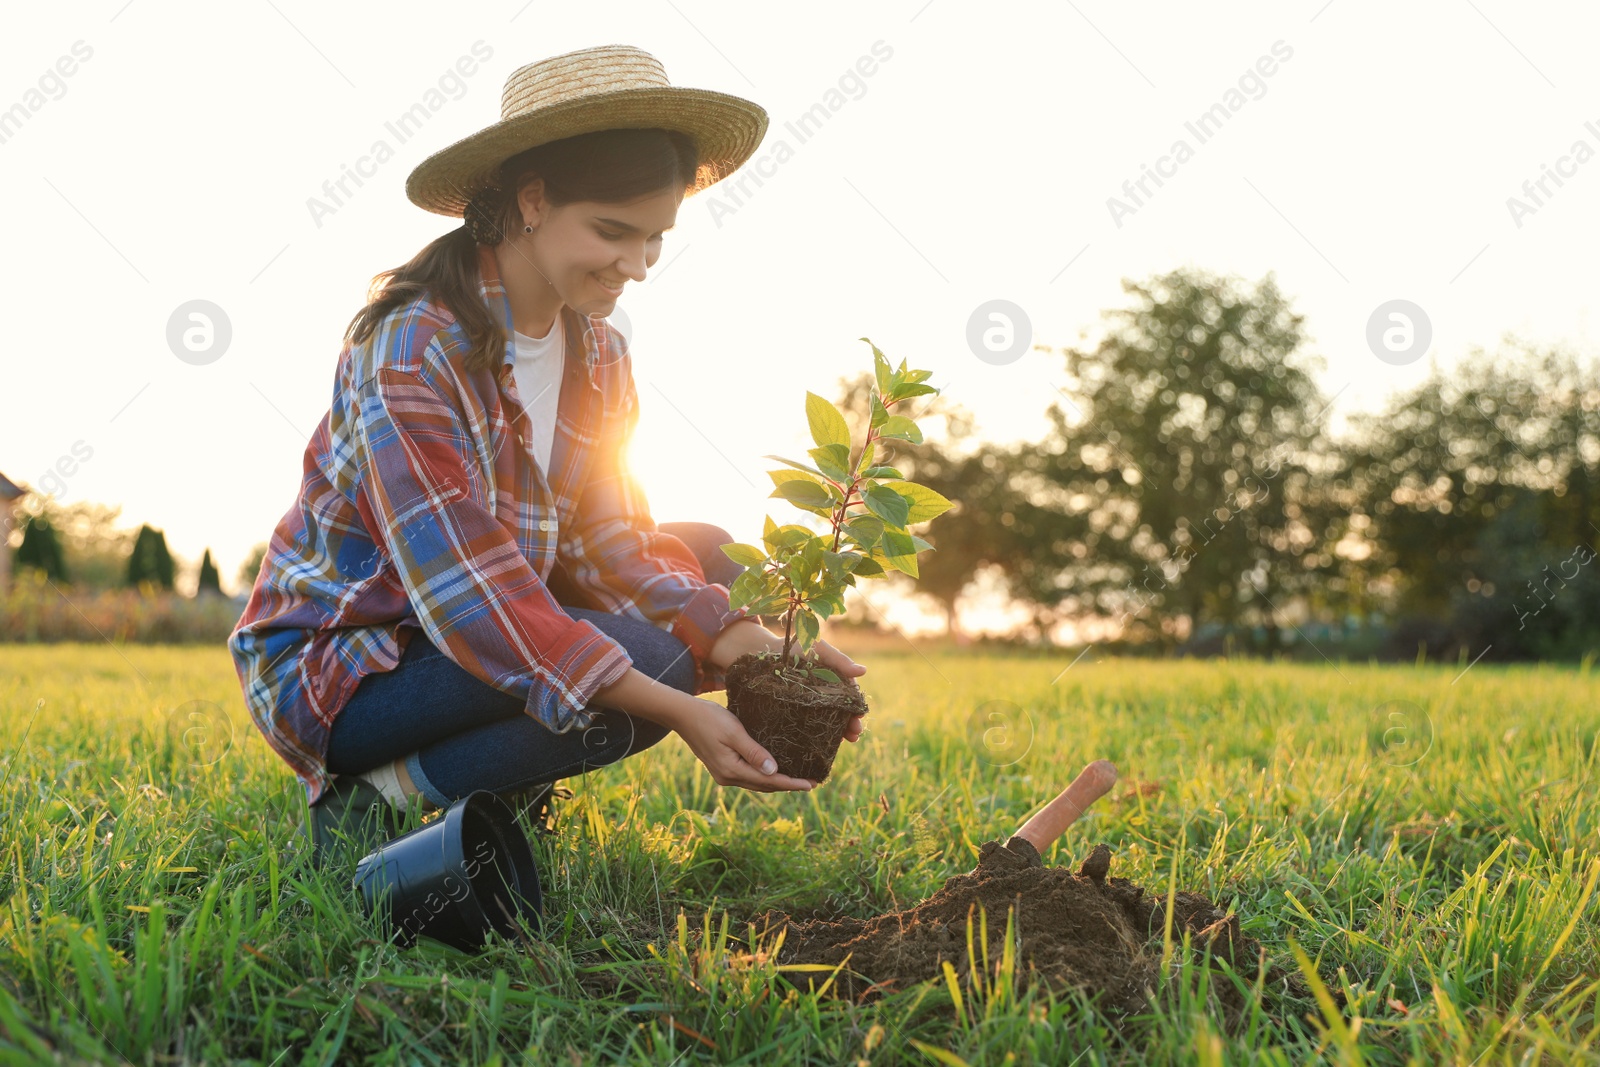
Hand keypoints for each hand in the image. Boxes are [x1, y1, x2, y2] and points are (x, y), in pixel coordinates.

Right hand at [674, 696, 816, 791]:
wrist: (683, 715)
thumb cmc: (709, 718)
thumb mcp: (734, 732)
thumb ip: (754, 752)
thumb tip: (774, 771)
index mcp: (731, 770)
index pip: (768, 781)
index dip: (791, 783)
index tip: (811, 784)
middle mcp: (727, 777)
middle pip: (764, 786)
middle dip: (788, 785)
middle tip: (812, 783)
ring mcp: (724, 774)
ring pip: (757, 783)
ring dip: (777, 782)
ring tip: (798, 780)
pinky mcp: (722, 767)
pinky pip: (749, 776)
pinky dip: (764, 776)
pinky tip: (774, 771)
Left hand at [708, 619, 868, 744]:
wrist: (762, 653)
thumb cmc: (794, 647)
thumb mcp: (818, 649)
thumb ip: (839, 659)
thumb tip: (863, 671)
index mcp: (833, 680)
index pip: (849, 697)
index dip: (856, 708)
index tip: (860, 718)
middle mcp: (823, 695)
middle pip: (841, 713)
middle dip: (850, 725)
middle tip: (855, 735)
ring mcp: (808, 706)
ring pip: (827, 721)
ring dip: (838, 733)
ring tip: (845, 742)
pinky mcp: (793, 712)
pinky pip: (806, 726)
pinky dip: (815, 735)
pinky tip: (819, 744)